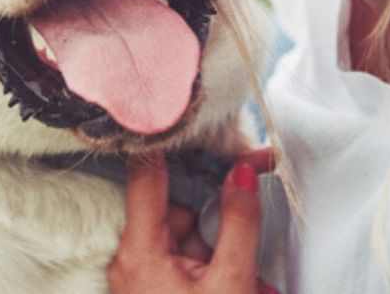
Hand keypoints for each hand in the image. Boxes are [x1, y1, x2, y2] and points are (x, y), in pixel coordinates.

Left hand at [107, 150, 278, 292]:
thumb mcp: (232, 282)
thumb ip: (239, 222)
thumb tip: (242, 173)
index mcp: (140, 253)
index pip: (146, 176)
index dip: (168, 142)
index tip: (188, 114)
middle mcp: (133, 259)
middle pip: (176, 200)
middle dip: (216, 192)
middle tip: (256, 171)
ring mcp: (145, 273)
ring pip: (186, 225)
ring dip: (220, 227)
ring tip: (253, 248)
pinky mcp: (157, 285)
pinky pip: (187, 250)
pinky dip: (214, 250)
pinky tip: (241, 267)